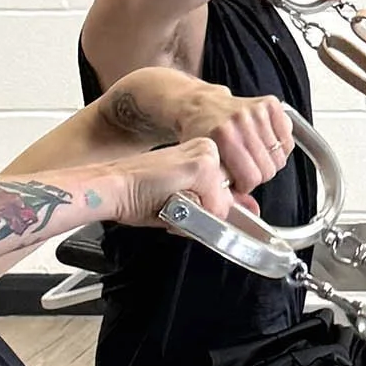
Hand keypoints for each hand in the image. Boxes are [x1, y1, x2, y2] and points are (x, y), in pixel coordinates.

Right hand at [114, 135, 234, 229]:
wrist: (113, 187)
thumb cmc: (140, 194)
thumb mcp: (188, 203)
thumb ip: (222, 204)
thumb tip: (252, 210)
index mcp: (205, 153)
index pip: (227, 193)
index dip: (204, 208)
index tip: (178, 200)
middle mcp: (209, 150)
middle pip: (227, 199)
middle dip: (202, 213)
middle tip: (171, 201)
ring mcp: (207, 157)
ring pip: (221, 204)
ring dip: (196, 214)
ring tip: (169, 200)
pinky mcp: (201, 167)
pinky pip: (213, 208)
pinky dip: (192, 215)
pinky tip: (169, 200)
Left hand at [162, 81, 295, 197]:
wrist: (201, 107)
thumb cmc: (202, 135)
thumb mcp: (206, 167)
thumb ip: (227, 193)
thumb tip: (252, 211)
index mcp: (224, 136)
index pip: (252, 177)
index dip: (245, 185)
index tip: (239, 181)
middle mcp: (241, 121)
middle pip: (269, 169)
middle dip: (257, 174)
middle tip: (245, 168)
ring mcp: (257, 111)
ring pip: (281, 156)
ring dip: (268, 161)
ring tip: (253, 156)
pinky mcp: (270, 105)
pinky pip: (289, 139)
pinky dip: (280, 146)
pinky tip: (264, 144)